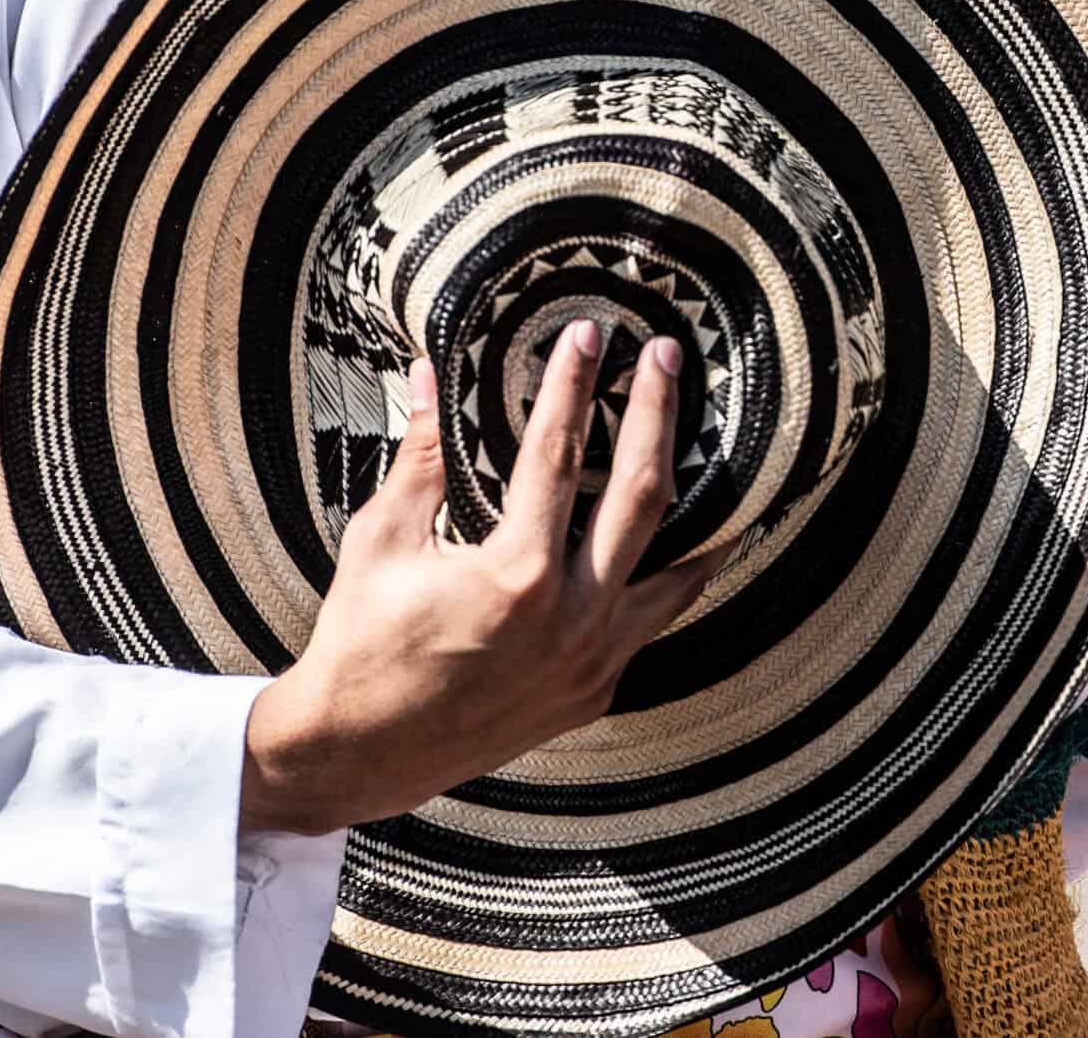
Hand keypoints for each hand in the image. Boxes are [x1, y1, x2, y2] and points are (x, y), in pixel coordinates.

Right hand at [241, 323, 715, 835]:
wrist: (359, 755)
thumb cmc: (360, 642)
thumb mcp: (382, 540)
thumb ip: (420, 456)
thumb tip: (426, 375)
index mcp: (517, 574)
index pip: (558, 454)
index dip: (574, 385)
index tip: (589, 334)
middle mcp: (572, 619)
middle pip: (643, 495)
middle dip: (659, 416)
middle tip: (669, 358)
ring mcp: (593, 661)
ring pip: (678, 571)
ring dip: (702, 509)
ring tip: (728, 454)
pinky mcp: (595, 691)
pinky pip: (651, 620)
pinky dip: (675, 576)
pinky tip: (687, 544)